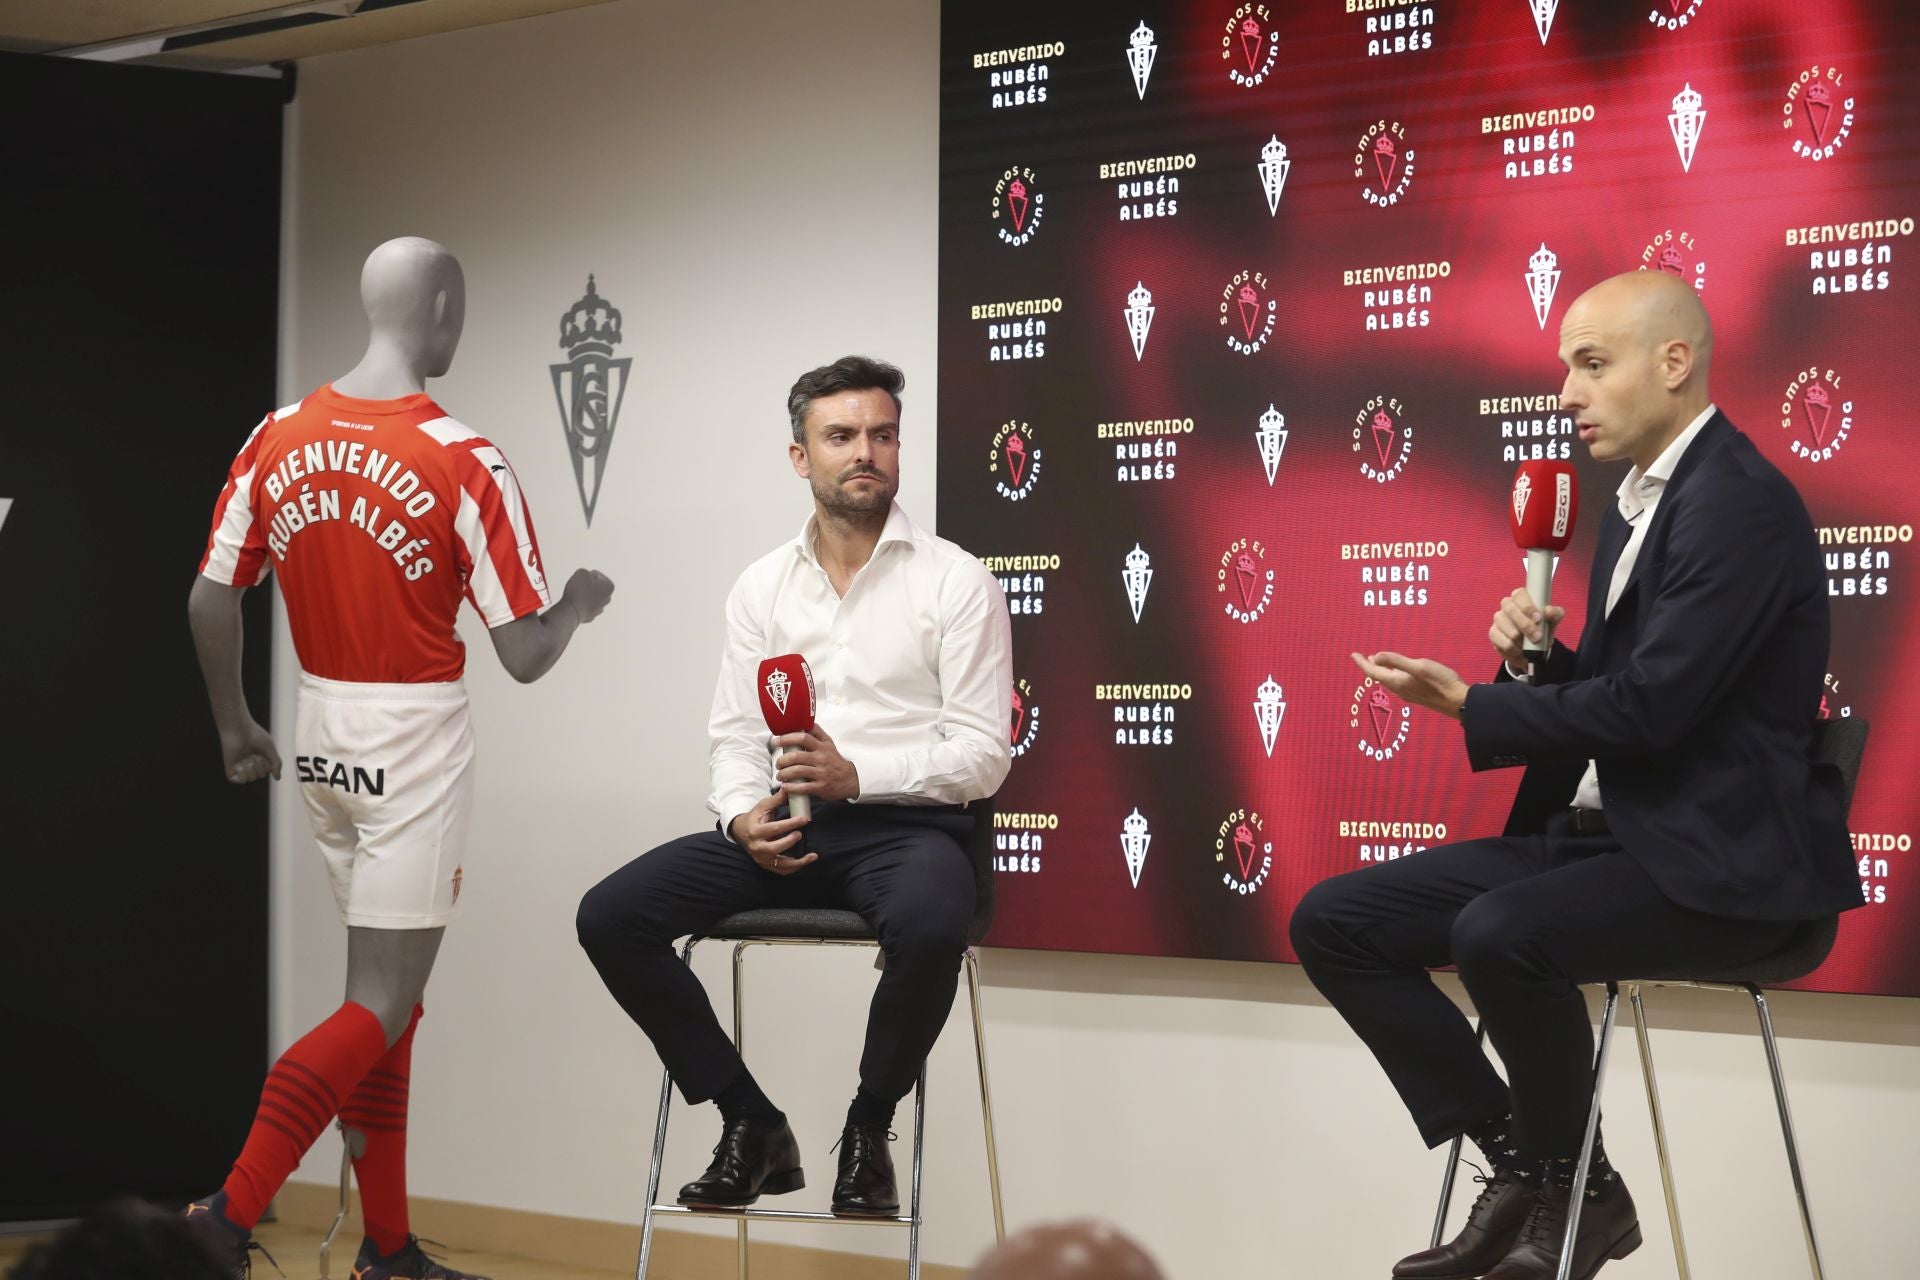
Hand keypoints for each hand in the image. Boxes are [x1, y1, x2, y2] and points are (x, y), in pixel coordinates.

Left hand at [218, 719, 280, 783]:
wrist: (238, 729)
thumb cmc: (255, 735)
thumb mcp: (271, 749)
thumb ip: (276, 763)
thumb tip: (278, 778)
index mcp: (260, 758)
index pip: (268, 770)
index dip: (267, 763)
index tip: (262, 753)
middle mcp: (249, 763)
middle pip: (260, 775)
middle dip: (259, 765)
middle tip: (254, 754)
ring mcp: (240, 766)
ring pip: (251, 779)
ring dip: (251, 769)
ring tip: (247, 759)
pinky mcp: (230, 768)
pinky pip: (239, 781)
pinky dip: (242, 775)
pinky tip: (240, 765)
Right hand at [563, 568, 614, 623]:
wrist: (571, 611)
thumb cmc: (579, 590)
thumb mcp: (582, 572)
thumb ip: (586, 572)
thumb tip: (585, 580)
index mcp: (610, 587)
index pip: (597, 575)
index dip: (587, 575)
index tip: (583, 580)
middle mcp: (608, 599)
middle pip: (595, 586)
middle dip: (587, 585)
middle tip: (579, 586)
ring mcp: (599, 609)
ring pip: (589, 597)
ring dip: (583, 594)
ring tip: (576, 595)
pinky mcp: (590, 617)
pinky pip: (584, 606)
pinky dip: (579, 604)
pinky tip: (575, 604)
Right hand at [728, 793, 816, 874]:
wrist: (741, 832)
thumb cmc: (755, 817)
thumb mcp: (763, 806)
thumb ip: (777, 799)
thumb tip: (789, 788)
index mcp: (755, 831)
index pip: (774, 829)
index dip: (789, 824)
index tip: (803, 819)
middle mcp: (757, 847)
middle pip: (775, 848)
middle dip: (789, 842)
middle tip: (800, 834)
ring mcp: (761, 858)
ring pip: (780, 864)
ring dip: (798, 862)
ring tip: (812, 856)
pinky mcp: (766, 865)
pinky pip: (782, 871)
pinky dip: (795, 868)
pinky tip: (807, 861)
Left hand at [773, 723, 859, 802]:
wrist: (849, 779)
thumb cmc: (834, 761)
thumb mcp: (828, 743)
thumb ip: (816, 732)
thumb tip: (804, 722)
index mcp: (821, 747)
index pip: (803, 738)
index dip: (787, 738)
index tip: (776, 742)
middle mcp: (821, 759)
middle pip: (796, 756)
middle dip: (782, 760)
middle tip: (778, 764)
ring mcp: (821, 773)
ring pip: (797, 771)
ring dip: (784, 774)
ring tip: (780, 775)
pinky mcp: (820, 787)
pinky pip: (802, 787)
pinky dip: (791, 787)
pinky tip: (785, 786)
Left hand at [1350, 651, 1469, 720]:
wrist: (1458, 701)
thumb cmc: (1440, 682)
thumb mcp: (1419, 666)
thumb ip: (1397, 661)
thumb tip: (1376, 656)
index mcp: (1397, 682)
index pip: (1373, 672)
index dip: (1362, 663)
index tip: (1353, 654)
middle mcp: (1400, 689)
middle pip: (1379, 677)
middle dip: (1369, 666)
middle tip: (1362, 656)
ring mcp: (1408, 693)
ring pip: (1388, 680)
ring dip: (1380, 670)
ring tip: (1376, 660)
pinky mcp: (1417, 694)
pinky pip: (1397, 682)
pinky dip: (1391, 673)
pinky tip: (1397, 670)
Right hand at [1490, 588, 1564, 670]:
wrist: (1533, 647)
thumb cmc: (1542, 628)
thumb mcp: (1552, 621)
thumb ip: (1554, 614)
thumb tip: (1548, 611)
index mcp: (1521, 598)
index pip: (1519, 594)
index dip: (1528, 606)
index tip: (1538, 618)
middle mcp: (1507, 605)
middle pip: (1510, 609)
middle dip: (1525, 625)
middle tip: (1537, 636)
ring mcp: (1498, 619)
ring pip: (1505, 627)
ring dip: (1520, 639)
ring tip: (1529, 645)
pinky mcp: (1493, 634)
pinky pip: (1502, 641)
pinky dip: (1513, 649)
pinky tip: (1519, 650)